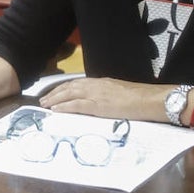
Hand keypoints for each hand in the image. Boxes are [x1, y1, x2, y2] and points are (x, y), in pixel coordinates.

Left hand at [38, 77, 164, 121]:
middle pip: (69, 87)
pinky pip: (77, 105)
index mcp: (100, 82)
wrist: (150, 99)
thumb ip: (106, 94)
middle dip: (55, 93)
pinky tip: (55, 109)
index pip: (77, 83)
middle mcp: (95, 86)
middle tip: (43, 99)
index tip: (54, 92)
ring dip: (55, 99)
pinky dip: (64, 107)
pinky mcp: (98, 105)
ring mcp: (96, 95)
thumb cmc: (139, 97)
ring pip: (69, 94)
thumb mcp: (118, 92)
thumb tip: (97, 100)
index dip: (63, 88)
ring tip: (45, 104)